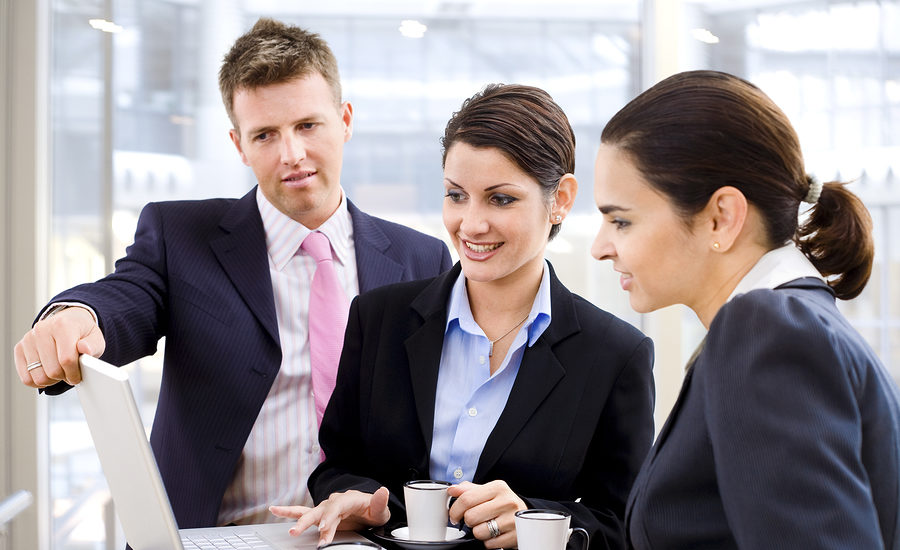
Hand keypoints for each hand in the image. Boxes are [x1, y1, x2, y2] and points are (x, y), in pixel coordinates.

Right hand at [13, 306, 104, 388]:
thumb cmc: (82, 333)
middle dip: (64, 376)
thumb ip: (92, 345)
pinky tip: (47, 373)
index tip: (78, 376)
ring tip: (59, 371)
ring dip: (51, 380)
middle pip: (52, 371)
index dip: (74, 373)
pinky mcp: (19, 348)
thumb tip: (85, 349)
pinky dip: (38, 381)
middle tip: (69, 372)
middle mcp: (42, 330)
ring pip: (38, 377)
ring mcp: (28, 339)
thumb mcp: (95, 338)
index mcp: (62, 326)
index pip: (66, 359)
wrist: (68, 321)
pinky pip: (26, 378)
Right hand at [269, 487, 390, 544]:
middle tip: (299, 531)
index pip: (337, 507)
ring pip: (309, 512)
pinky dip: (288, 512)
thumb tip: (383, 491)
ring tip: (286, 524)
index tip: (324, 528)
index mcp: (349, 499)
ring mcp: (326, 508)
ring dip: (298, 519)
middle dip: (310, 521)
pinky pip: (303, 512)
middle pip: (320, 510)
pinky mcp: (320, 515)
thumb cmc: (373, 510)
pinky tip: (274, 510)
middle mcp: (335, 502)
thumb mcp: (380, 509)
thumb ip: (379, 502)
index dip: (329, 517)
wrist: (369, 511)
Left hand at [448, 480, 525, 548]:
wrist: (525, 517)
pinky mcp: (515, 536)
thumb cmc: (503, 504)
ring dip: (479, 532)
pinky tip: (495, 534)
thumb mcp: (488, 492)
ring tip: (487, 526)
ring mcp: (512, 519)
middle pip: (470, 517)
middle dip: (468, 521)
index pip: (466, 499)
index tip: (454, 515)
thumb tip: (452, 490)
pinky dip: (489, 541)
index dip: (455, 510)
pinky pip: (489, 544)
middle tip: (474, 520)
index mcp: (498, 487)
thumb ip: (469, 490)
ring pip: (479, 532)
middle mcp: (507, 501)